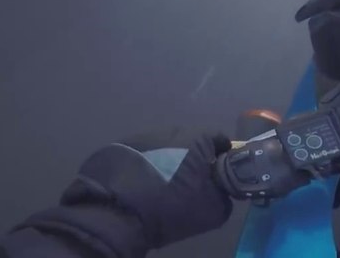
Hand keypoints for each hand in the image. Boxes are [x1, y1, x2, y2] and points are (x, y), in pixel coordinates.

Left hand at [31, 129, 233, 251]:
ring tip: (160, 188)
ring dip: (166, 163)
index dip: (223, 158)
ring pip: (163, 148)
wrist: (115, 212)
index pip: (220, 139)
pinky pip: (140, 157)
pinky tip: (139, 188)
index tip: (220, 177)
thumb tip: (221, 189)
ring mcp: (141, 136)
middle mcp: (169, 129)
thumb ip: (225, 194)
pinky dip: (143, 168)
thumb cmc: (170, 206)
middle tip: (190, 185)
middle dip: (192, 160)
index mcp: (197, 137)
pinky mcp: (117, 148)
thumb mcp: (213, 210)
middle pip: (190, 143)